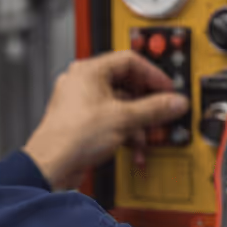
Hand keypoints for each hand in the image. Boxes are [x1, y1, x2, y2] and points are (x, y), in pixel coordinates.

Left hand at [23, 52, 189, 190]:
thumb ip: (154, 109)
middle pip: (127, 85)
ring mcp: (81, 103)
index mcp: (89, 70)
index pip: (130, 60)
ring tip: (149, 136)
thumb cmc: (72, 136)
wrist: (51, 166)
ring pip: (120, 106)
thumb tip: (175, 102)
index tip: (167, 89)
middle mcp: (83, 83)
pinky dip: (125, 132)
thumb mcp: (124, 118)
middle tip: (162, 113)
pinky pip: (111, 121)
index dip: (153, 75)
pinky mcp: (82, 123)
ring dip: (138, 123)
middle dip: (147, 105)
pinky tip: (134, 148)